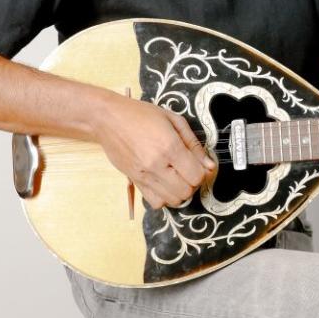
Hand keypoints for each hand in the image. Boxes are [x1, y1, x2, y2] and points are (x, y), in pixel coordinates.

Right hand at [95, 93, 214, 208]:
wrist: (107, 119)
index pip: (196, 176)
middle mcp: (156, 165)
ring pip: (172, 200)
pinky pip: (155, 203)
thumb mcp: (173, 120)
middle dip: (192, 183)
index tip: (197, 163)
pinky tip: (163, 182)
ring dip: (179, 191)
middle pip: (186, 191)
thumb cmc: (140, 114)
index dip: (202, 171)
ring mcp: (144, 176)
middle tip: (187, 169)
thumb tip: (210, 165)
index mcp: (169, 146)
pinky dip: (164, 197)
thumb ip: (194, 144)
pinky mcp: (135, 181)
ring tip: (176, 176)